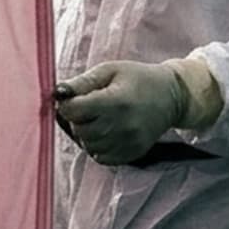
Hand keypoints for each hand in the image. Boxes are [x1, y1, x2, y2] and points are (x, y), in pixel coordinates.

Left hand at [55, 61, 188, 163]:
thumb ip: (82, 82)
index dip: (67, 104)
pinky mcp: (133, 154)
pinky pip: (101, 157)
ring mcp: (129, 142)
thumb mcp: (110, 71)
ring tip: (99, 118)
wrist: (171, 96)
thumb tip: (57, 93)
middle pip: (80, 130)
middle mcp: (123, 125)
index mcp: (116, 100)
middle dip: (77, 119)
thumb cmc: (137, 79)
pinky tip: (106, 132)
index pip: (74, 111)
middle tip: (88, 106)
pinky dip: (97, 146)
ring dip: (86, 134)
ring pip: (88, 145)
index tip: (72, 98)